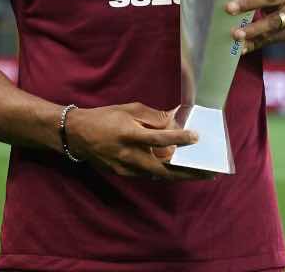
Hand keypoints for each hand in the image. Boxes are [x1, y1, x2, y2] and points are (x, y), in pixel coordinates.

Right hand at [64, 103, 215, 180]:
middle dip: (188, 173)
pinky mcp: (122, 174)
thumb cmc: (105, 118)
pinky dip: (161, 171)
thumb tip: (173, 122)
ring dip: (178, 174)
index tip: (195, 137)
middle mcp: (129, 154)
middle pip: (165, 169)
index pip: (160, 138)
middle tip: (208, 172)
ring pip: (158, 175)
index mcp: (130, 134)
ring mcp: (126, 168)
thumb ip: (152, 117)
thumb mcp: (129, 109)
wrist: (77, 135)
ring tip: (196, 173)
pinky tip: (173, 169)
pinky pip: (147, 174)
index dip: (179, 139)